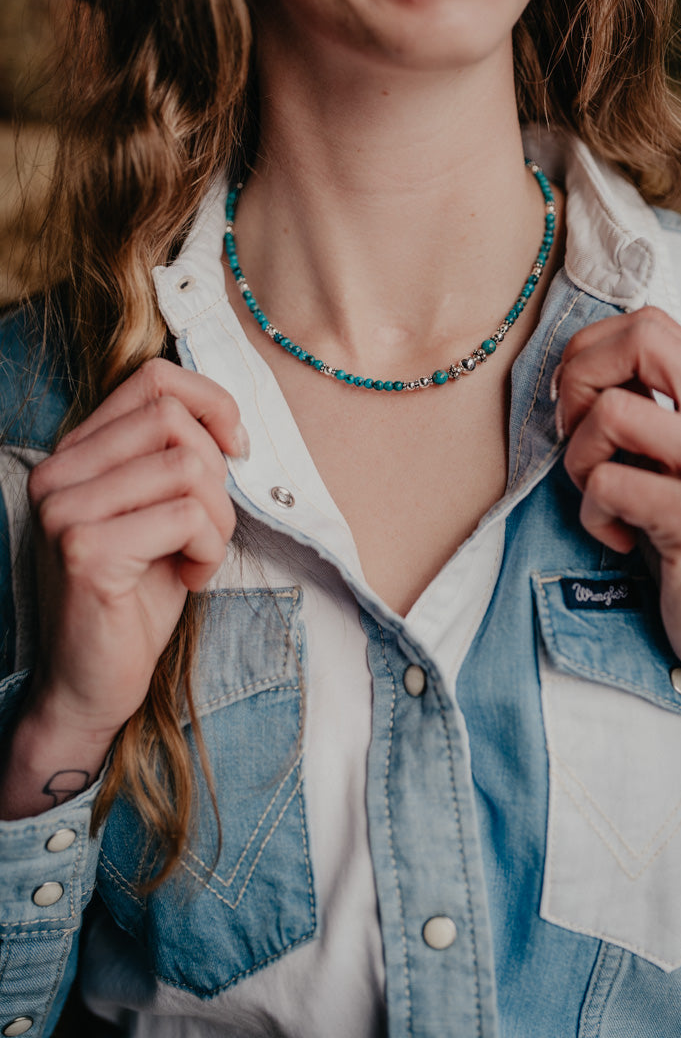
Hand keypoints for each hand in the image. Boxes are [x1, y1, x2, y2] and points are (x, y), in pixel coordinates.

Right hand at [25, 359, 245, 742]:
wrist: (91, 686)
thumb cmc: (135, 600)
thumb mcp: (159, 515)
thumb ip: (175, 461)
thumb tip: (228, 423)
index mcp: (74, 454)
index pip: (152, 380)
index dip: (211, 402)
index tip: (236, 447)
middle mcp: (58, 473)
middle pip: (174, 418)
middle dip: (218, 472)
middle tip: (211, 526)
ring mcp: (66, 510)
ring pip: (188, 467)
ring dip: (219, 519)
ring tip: (199, 556)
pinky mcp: (87, 550)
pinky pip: (188, 517)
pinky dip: (210, 550)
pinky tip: (189, 579)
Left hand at [554, 307, 680, 708]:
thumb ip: (651, 407)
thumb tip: (576, 365)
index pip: (649, 323)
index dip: (591, 352)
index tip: (577, 403)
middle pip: (637, 341)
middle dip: (578, 383)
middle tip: (577, 438)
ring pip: (610, 414)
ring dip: (580, 460)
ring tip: (602, 497)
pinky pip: (607, 485)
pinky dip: (593, 515)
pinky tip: (622, 537)